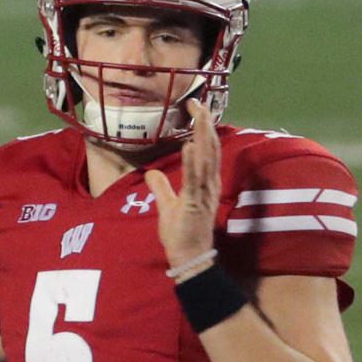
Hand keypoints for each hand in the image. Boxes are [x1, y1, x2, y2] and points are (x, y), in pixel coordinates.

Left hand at [144, 100, 220, 268]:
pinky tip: (190, 145)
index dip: (203, 129)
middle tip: (199, 103)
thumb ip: (161, 187)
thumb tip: (151, 172)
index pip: (206, 150)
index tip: (196, 110)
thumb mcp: (168, 206)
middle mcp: (209, 185)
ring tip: (200, 116)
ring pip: (206, 159)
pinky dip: (193, 162)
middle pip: (210, 149)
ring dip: (203, 137)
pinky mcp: (195, 204)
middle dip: (205, 125)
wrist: (188, 257)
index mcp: (205, 183)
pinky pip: (194, 179)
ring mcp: (204, 194)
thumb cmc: (182, 234)